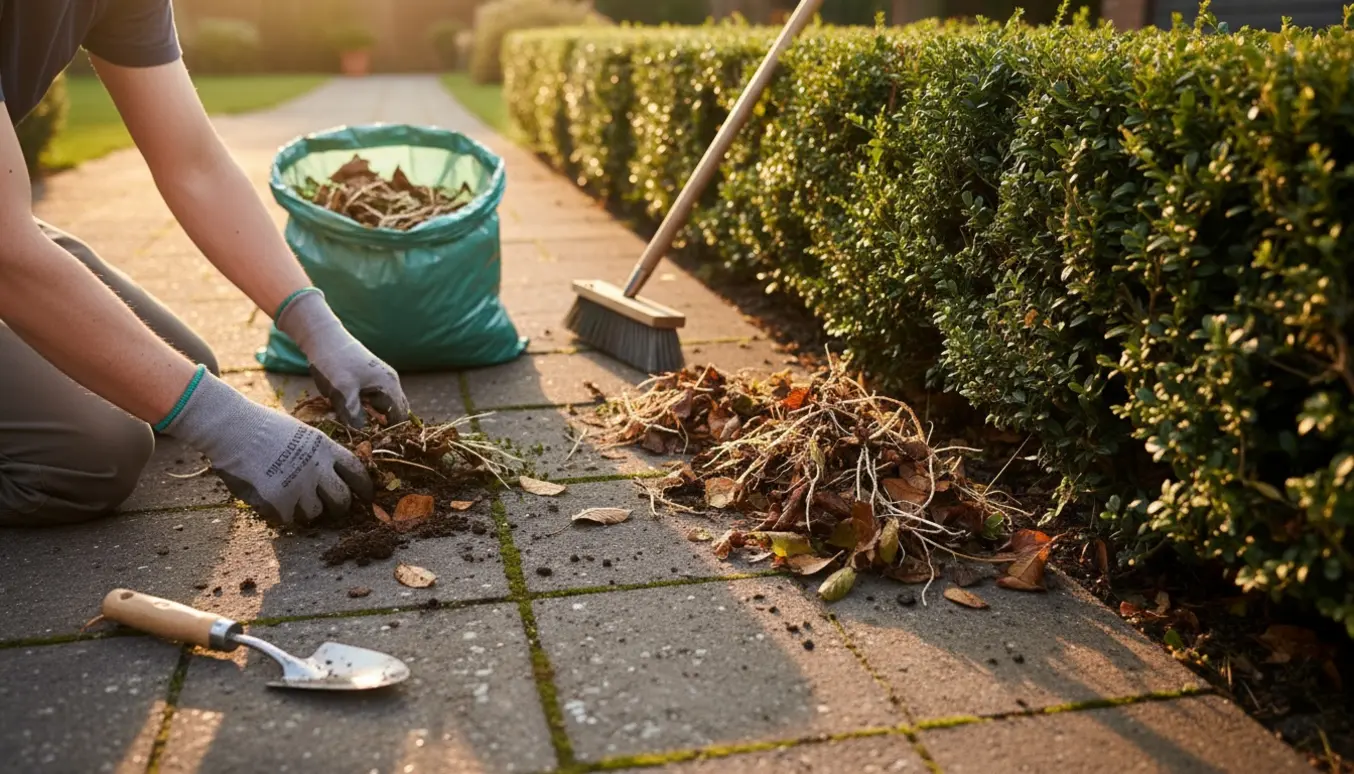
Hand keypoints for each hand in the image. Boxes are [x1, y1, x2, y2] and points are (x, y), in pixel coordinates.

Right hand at [162, 370, 372, 524]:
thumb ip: (320, 454)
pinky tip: (270, 501)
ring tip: (289, 498)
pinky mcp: (279, 500)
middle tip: (329, 509)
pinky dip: (281, 515)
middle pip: (342, 500)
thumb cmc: (262, 429)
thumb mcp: (302, 434)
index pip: (357, 472)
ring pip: (315, 513)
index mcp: (325, 448)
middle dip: (338, 509)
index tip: (366, 497)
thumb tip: (335, 477)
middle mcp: (318, 467)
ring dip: (305, 511)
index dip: (364, 488)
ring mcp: (299, 485)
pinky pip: (288, 519)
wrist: (232, 428)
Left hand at [276, 289, 408, 428]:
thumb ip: (353, 415)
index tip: (376, 447)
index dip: (391, 435)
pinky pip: (379, 399)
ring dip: (378, 419)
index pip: (400, 419)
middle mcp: (391, 382)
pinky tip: (358, 416)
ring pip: (388, 406)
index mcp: (389, 386)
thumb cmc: (334, 363)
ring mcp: (383, 378)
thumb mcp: (342, 391)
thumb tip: (362, 436)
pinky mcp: (372, 378)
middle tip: (369, 442)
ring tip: (363, 431)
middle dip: (387, 428)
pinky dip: (372, 411)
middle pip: (397, 413)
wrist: (323, 338)